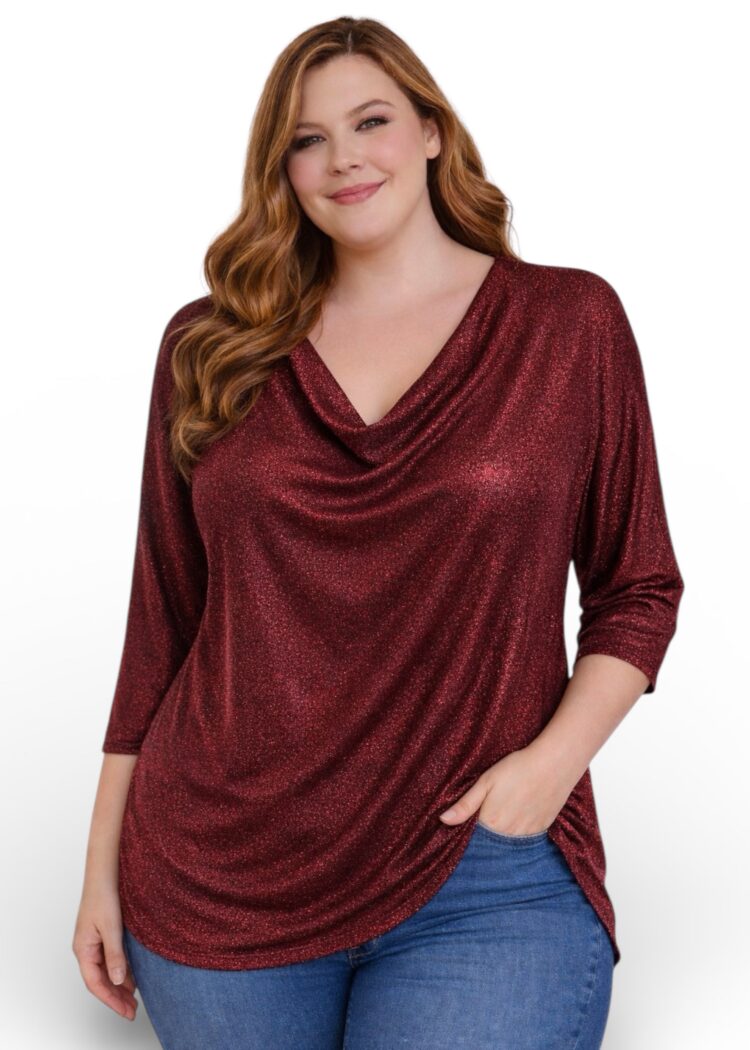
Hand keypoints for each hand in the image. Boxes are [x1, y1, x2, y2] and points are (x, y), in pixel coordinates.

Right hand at [73, 885, 137, 1021]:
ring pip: (106, 972)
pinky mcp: (103, 935)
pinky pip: (110, 960)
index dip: (110, 1000)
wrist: (104, 872)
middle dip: (115, 998)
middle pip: (100, 981)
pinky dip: (121, 972)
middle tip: (132, 1011)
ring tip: (133, 1000)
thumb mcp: (111, 927)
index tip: (125, 1011)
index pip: (95, 983)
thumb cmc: (103, 895)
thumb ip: (115, 955)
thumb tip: (118, 981)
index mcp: (83, 949)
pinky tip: (132, 979)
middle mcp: (87, 949)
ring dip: (119, 986)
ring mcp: (94, 942)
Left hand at [438, 745, 571, 834]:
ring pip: (508, 844)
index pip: (473, 839)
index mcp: (491, 822)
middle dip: (484, 840)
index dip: (468, 835)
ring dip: (501, 839)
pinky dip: (518, 835)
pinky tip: (517, 821)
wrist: (553, 764)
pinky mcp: (541, 829)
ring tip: (502, 820)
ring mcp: (527, 834)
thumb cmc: (517, 768)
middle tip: (486, 821)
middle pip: (491, 845)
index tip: (465, 829)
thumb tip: (443, 820)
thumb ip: (465, 805)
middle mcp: (508, 834)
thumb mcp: (486, 781)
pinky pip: (525, 840)